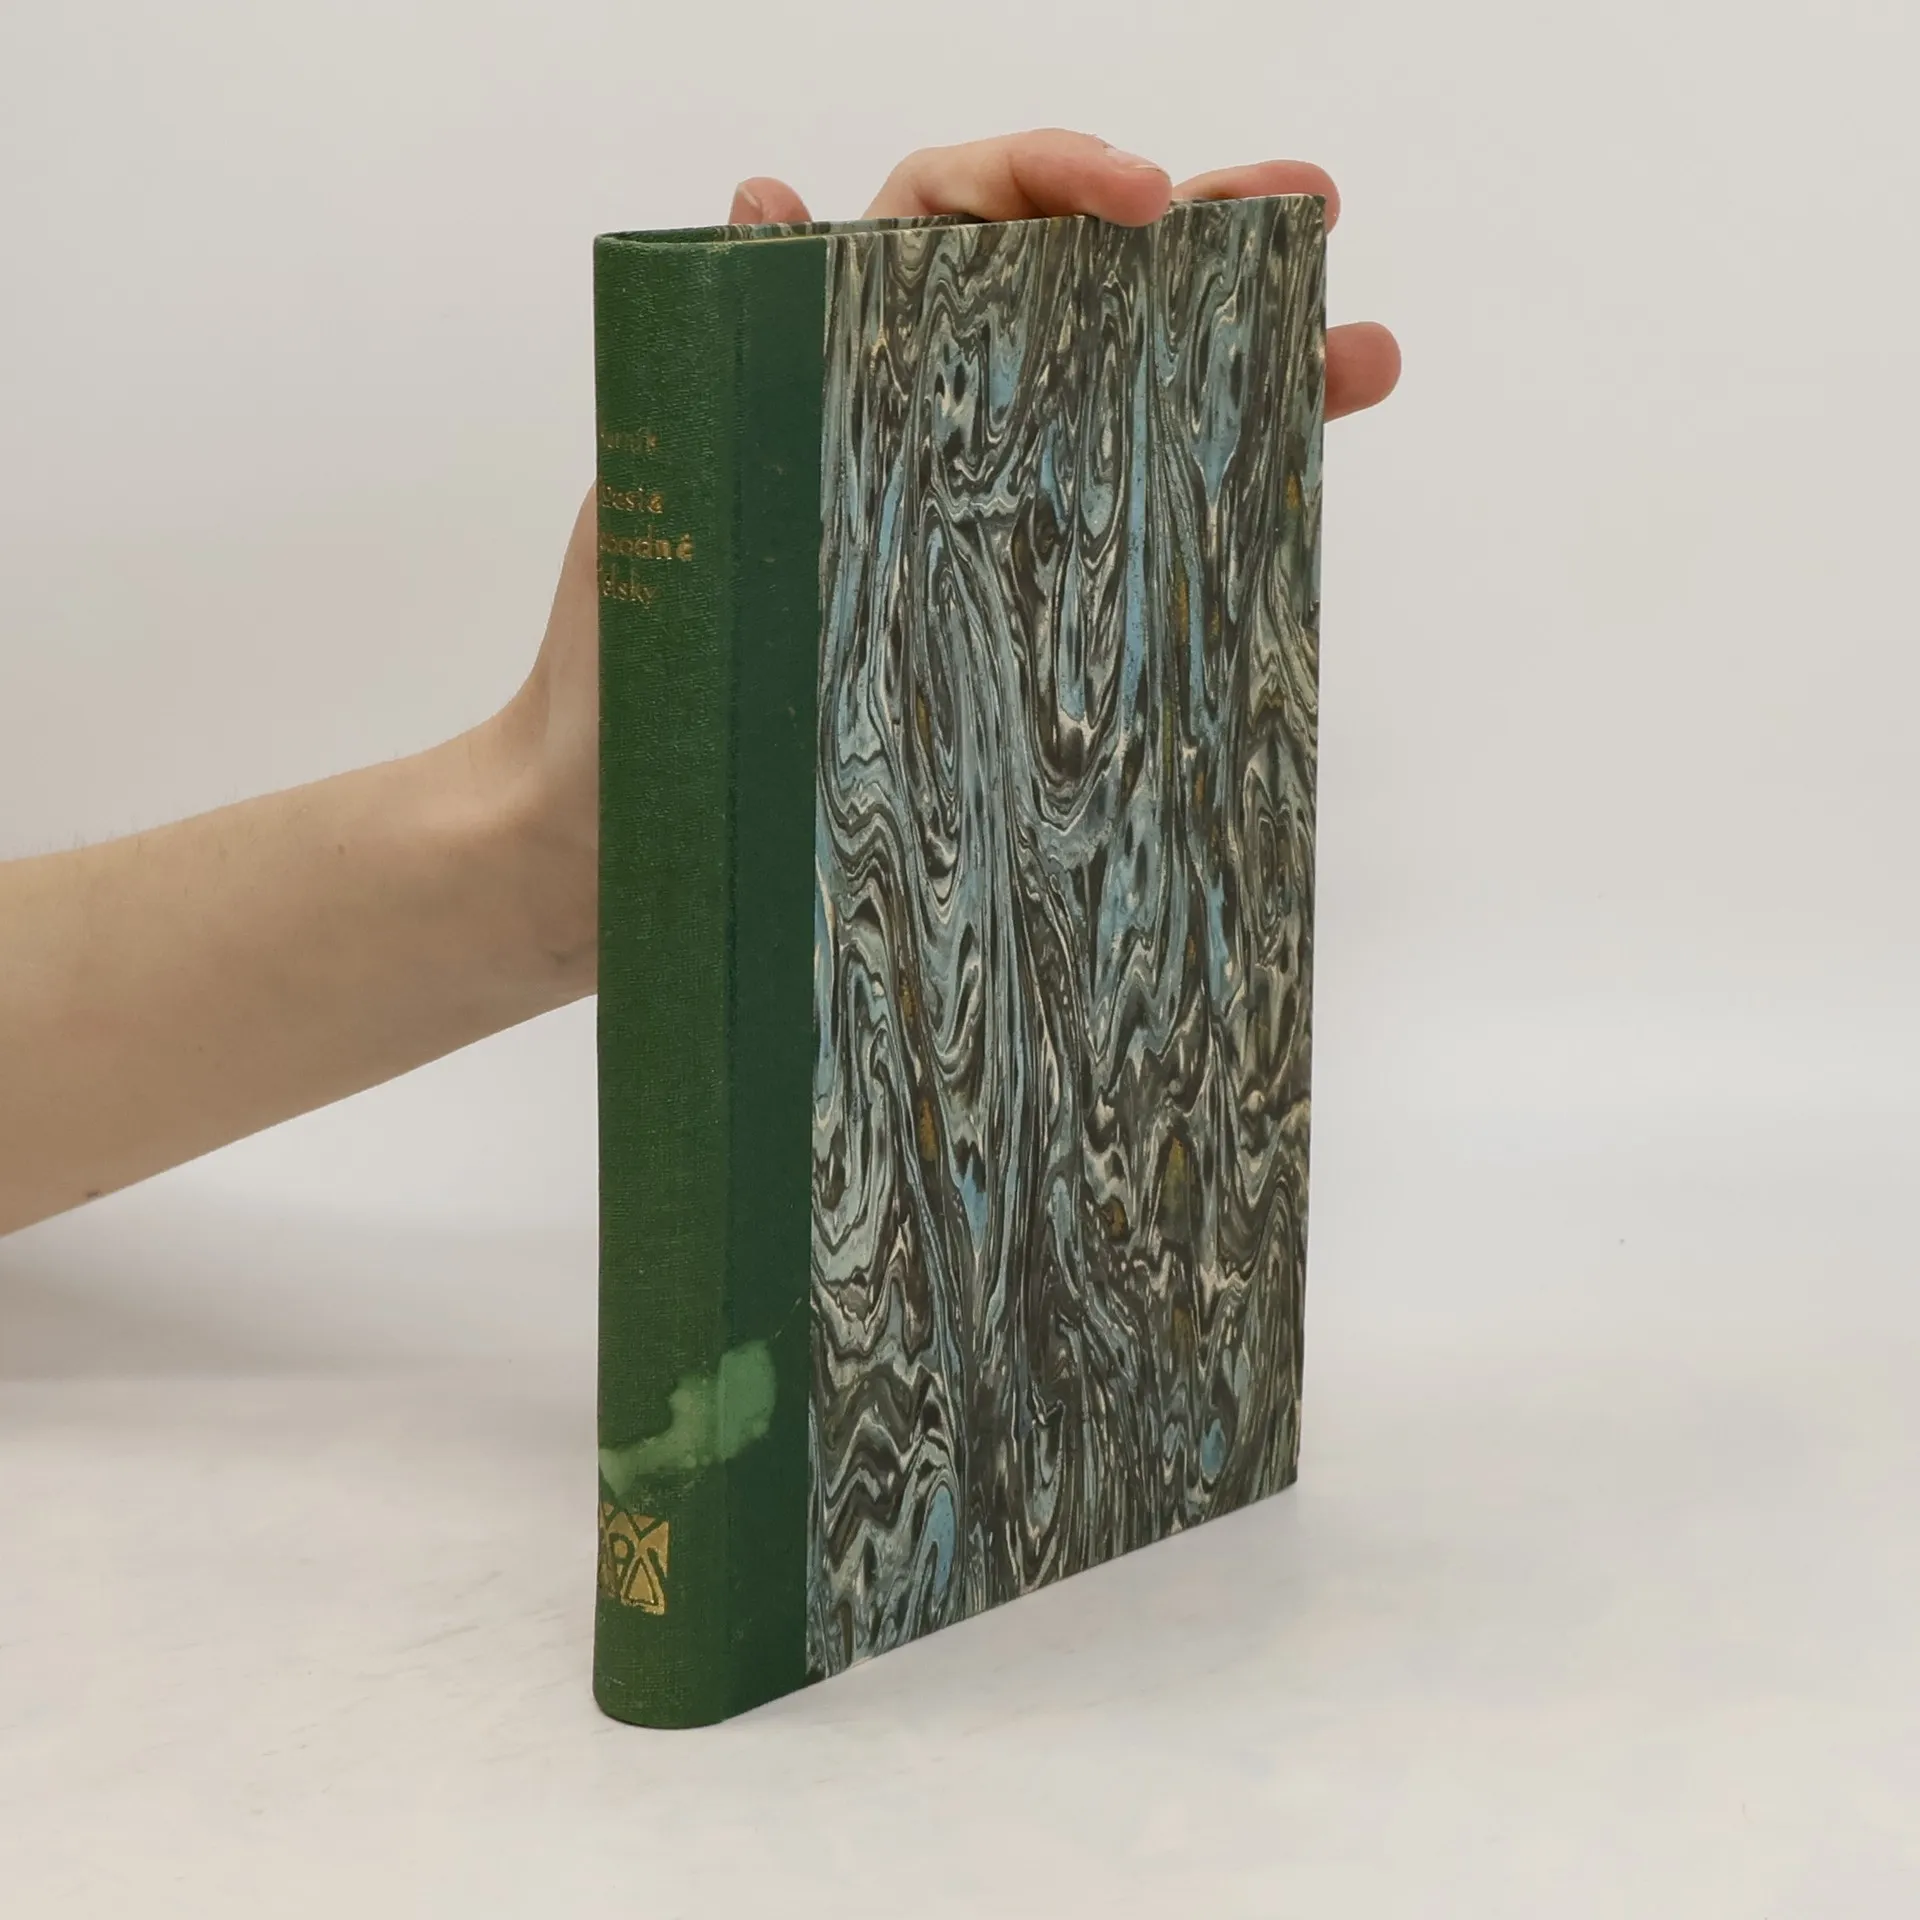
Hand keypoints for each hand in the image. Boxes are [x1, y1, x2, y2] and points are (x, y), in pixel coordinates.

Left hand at [503, 132, 1400, 1010]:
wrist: (614, 842)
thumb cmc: (619, 672)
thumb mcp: (665, 495)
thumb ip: (720, 351)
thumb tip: (768, 191)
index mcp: (824, 357)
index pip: (953, 215)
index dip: (1052, 176)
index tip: (1147, 200)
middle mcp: (910, 424)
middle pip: (1069, 294)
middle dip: (1197, 239)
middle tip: (1315, 214)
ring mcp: (963, 528)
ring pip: (1112, 413)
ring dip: (1238, 368)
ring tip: (1356, 358)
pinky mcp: (990, 631)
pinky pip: (1103, 555)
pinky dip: (1194, 517)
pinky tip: (1285, 486)